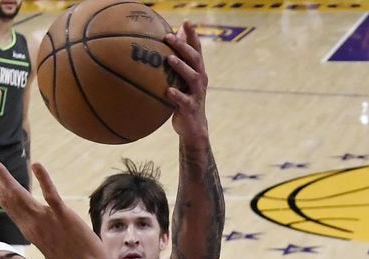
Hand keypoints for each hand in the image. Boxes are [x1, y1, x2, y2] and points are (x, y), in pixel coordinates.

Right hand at [0, 155, 107, 258]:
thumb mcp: (49, 246)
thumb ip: (40, 232)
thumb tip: (36, 228)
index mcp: (29, 229)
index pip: (6, 204)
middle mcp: (32, 224)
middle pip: (7, 196)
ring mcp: (46, 220)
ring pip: (20, 194)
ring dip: (4, 174)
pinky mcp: (64, 216)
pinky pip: (51, 195)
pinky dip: (44, 180)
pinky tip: (36, 164)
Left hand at [164, 22, 208, 143]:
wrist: (193, 127)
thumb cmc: (185, 99)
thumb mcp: (183, 81)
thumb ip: (179, 63)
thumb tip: (169, 43)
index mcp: (198, 71)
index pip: (197, 49)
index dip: (192, 35)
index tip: (186, 21)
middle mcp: (200, 80)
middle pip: (195, 59)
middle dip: (183, 46)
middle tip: (169, 37)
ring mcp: (196, 94)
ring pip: (192, 77)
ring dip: (181, 67)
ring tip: (169, 59)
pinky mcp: (190, 108)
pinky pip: (184, 101)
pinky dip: (176, 95)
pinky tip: (167, 91)